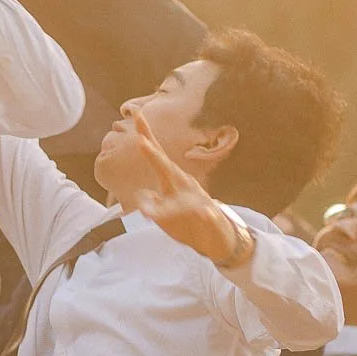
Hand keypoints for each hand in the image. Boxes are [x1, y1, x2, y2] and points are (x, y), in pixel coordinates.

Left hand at [128, 110, 247, 264]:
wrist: (219, 239)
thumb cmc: (190, 224)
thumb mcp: (167, 215)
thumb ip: (153, 203)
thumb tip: (143, 194)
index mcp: (173, 183)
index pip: (157, 158)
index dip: (147, 138)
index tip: (137, 116)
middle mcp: (185, 187)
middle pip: (167, 169)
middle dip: (154, 155)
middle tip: (140, 140)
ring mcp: (198, 201)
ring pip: (184, 192)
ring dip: (174, 184)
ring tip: (166, 175)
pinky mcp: (210, 218)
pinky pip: (207, 215)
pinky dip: (206, 213)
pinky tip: (205, 212)